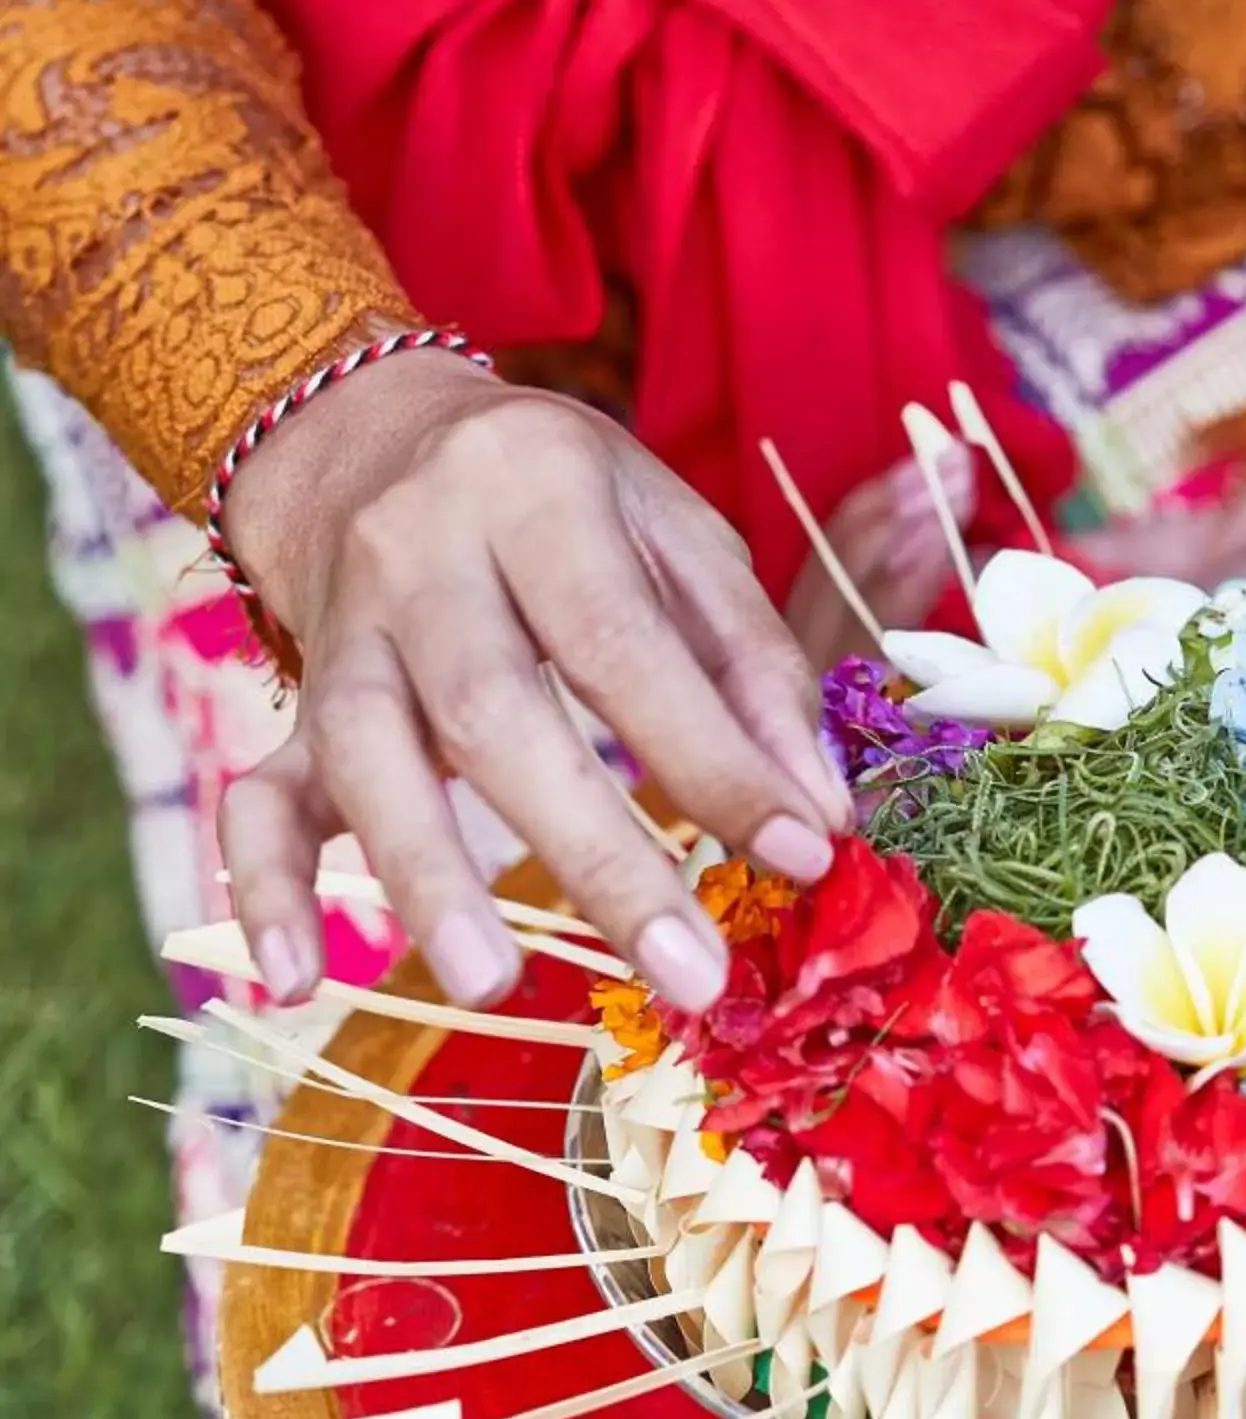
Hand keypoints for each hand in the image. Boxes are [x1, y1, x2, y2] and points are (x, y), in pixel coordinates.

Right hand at [218, 354, 849, 1012]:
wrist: (372, 433)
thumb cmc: (562, 503)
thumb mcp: (678, 535)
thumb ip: (754, 666)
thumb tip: (817, 815)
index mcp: (534, 490)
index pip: (623, 644)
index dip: (713, 759)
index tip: (799, 857)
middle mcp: (418, 554)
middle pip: (494, 714)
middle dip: (596, 856)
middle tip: (688, 973)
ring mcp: (341, 633)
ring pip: (366, 757)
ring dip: (425, 878)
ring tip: (489, 985)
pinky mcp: (291, 705)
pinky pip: (254, 797)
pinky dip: (266, 890)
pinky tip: (298, 978)